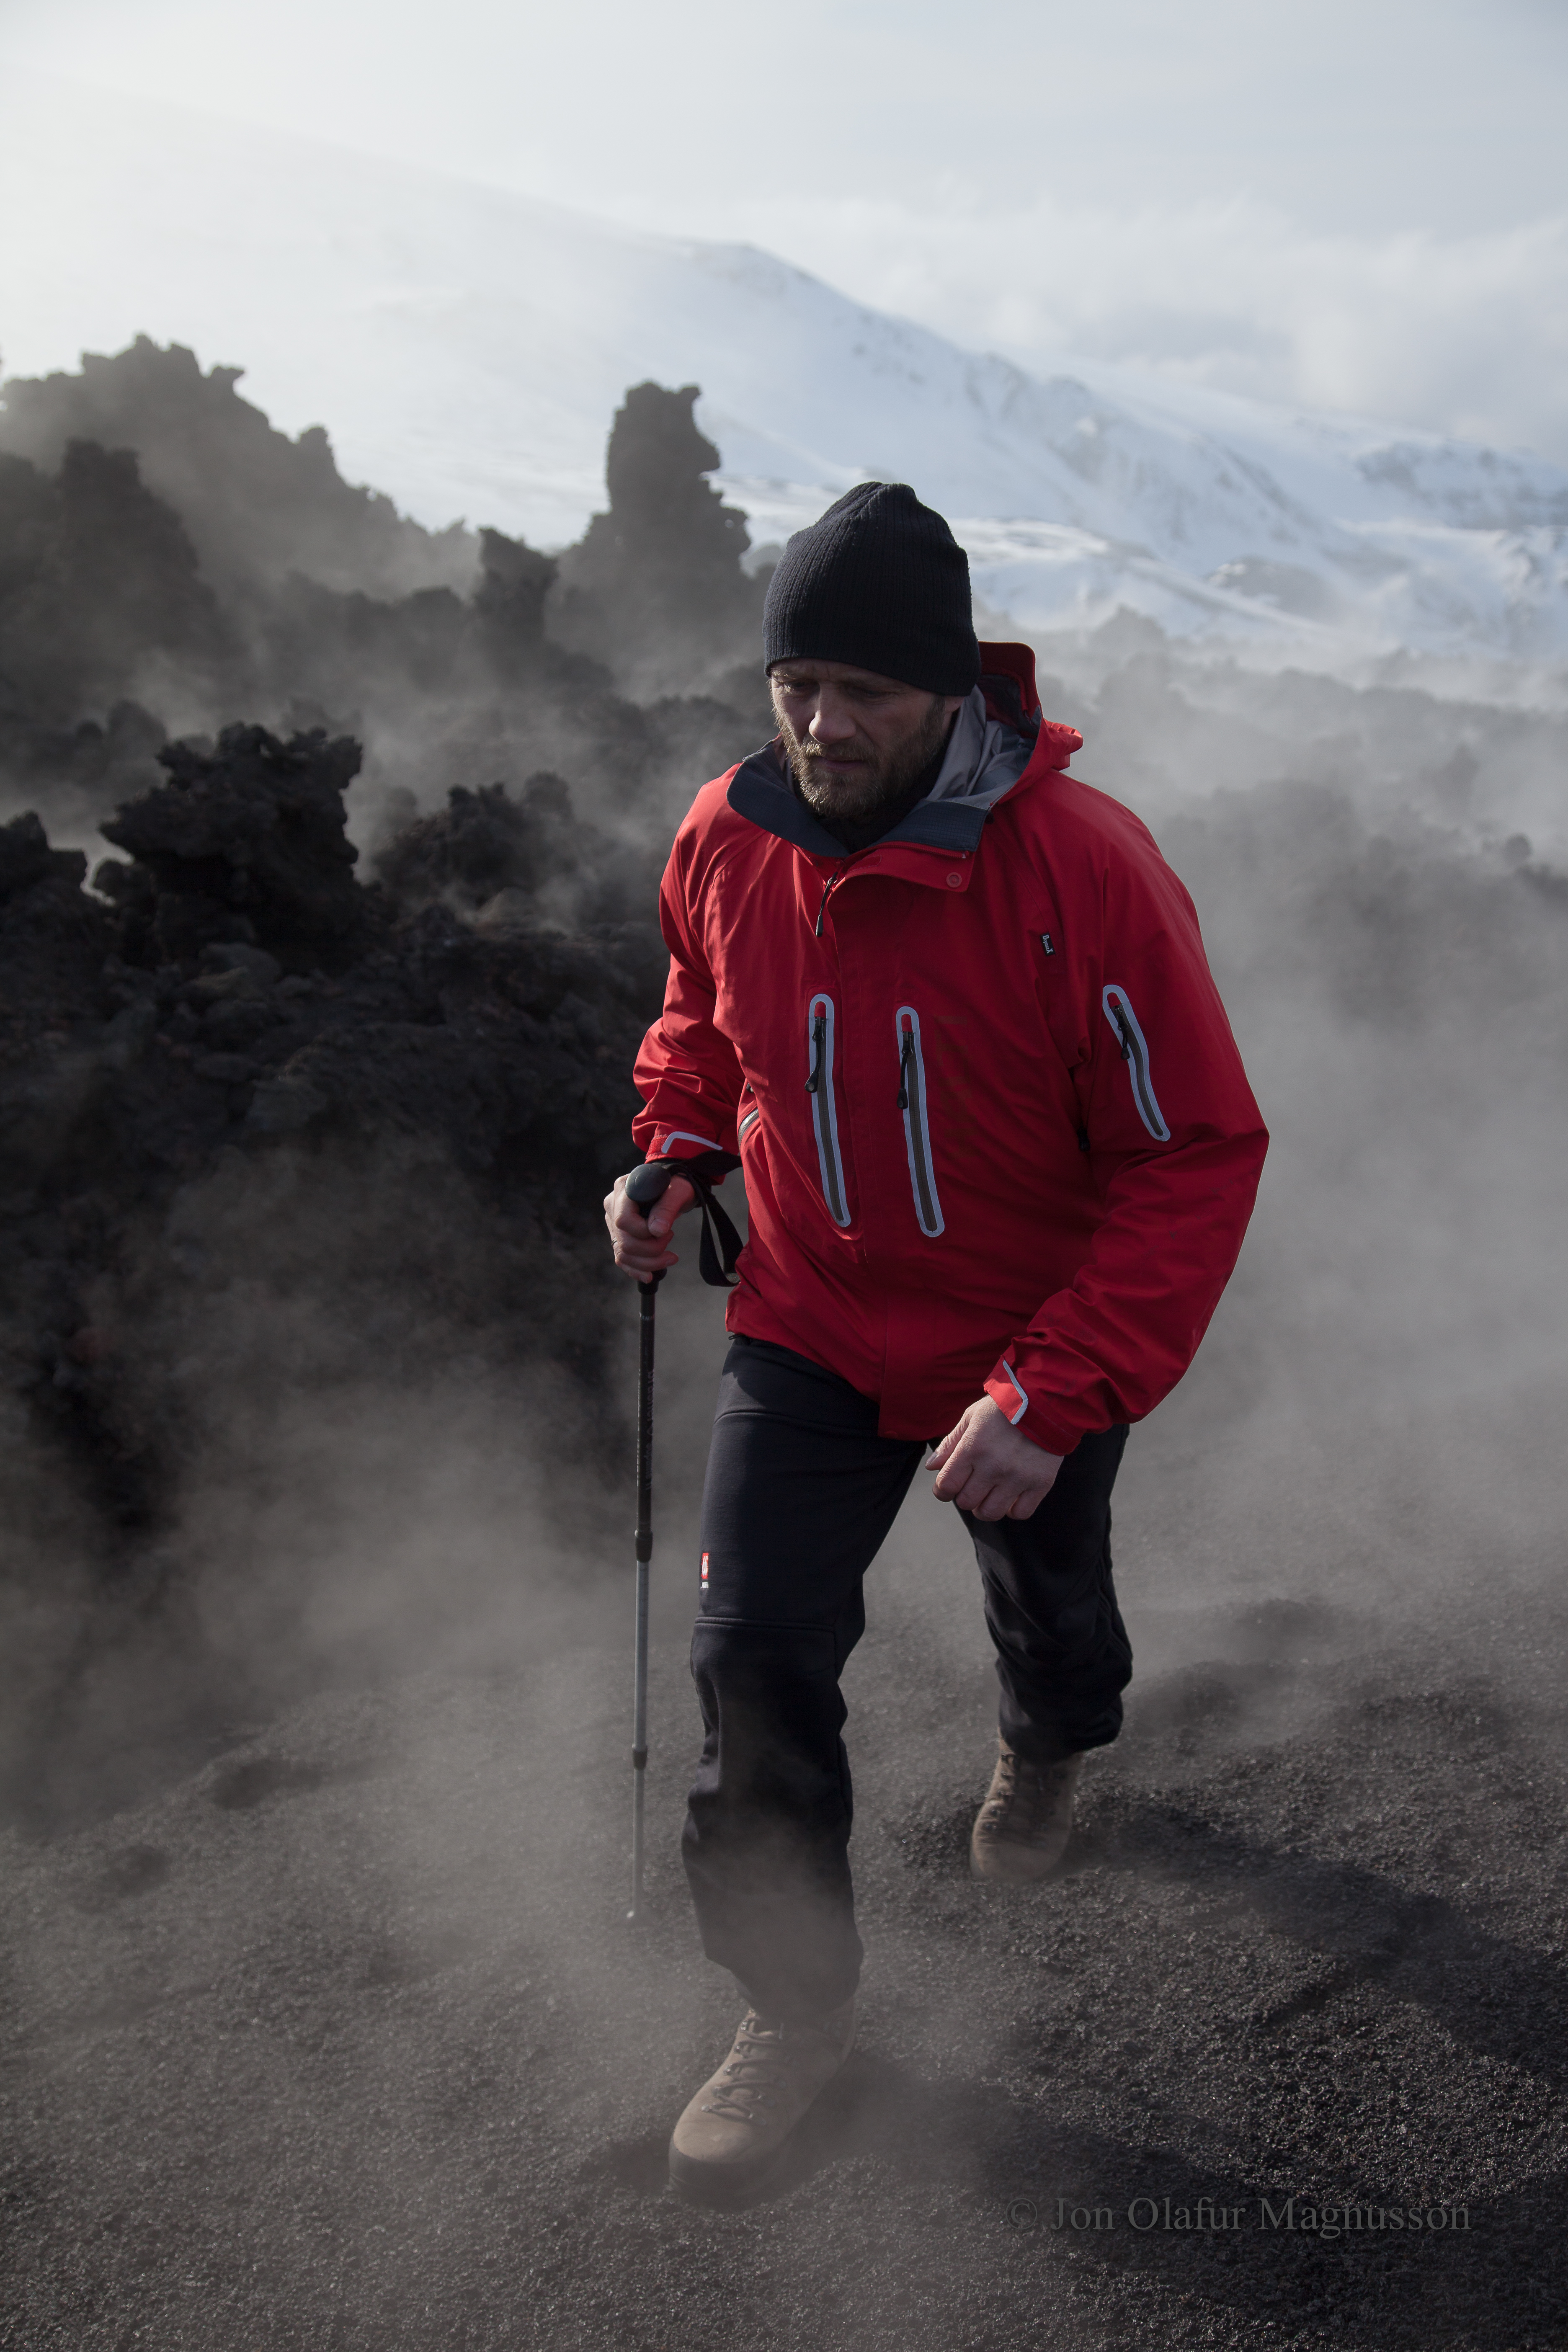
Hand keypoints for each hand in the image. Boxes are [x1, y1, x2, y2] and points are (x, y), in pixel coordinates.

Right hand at [604, 1169, 696, 1279]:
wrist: (673, 1189)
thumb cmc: (676, 1185)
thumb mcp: (678, 1191)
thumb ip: (667, 1208)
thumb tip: (657, 1231)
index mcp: (623, 1189)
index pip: (623, 1220)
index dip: (644, 1232)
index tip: (666, 1230)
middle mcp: (613, 1206)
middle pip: (624, 1241)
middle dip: (651, 1250)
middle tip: (671, 1238)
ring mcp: (614, 1223)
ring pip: (622, 1254)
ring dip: (648, 1263)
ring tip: (670, 1257)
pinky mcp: (619, 1236)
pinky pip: (622, 1259)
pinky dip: (637, 1270)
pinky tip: (650, 1275)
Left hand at [928, 1395, 1063, 1521]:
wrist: (1047, 1403)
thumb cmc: (1005, 1408)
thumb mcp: (972, 1417)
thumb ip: (950, 1443)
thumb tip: (931, 1467)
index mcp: (973, 1447)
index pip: (946, 1486)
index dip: (942, 1491)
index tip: (947, 1486)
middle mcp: (994, 1466)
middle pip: (967, 1502)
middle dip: (964, 1496)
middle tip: (973, 1484)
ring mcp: (1018, 1477)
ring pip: (991, 1513)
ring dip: (985, 1507)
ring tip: (990, 1493)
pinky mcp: (1040, 1484)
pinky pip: (1020, 1513)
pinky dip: (1012, 1509)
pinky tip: (1011, 1495)